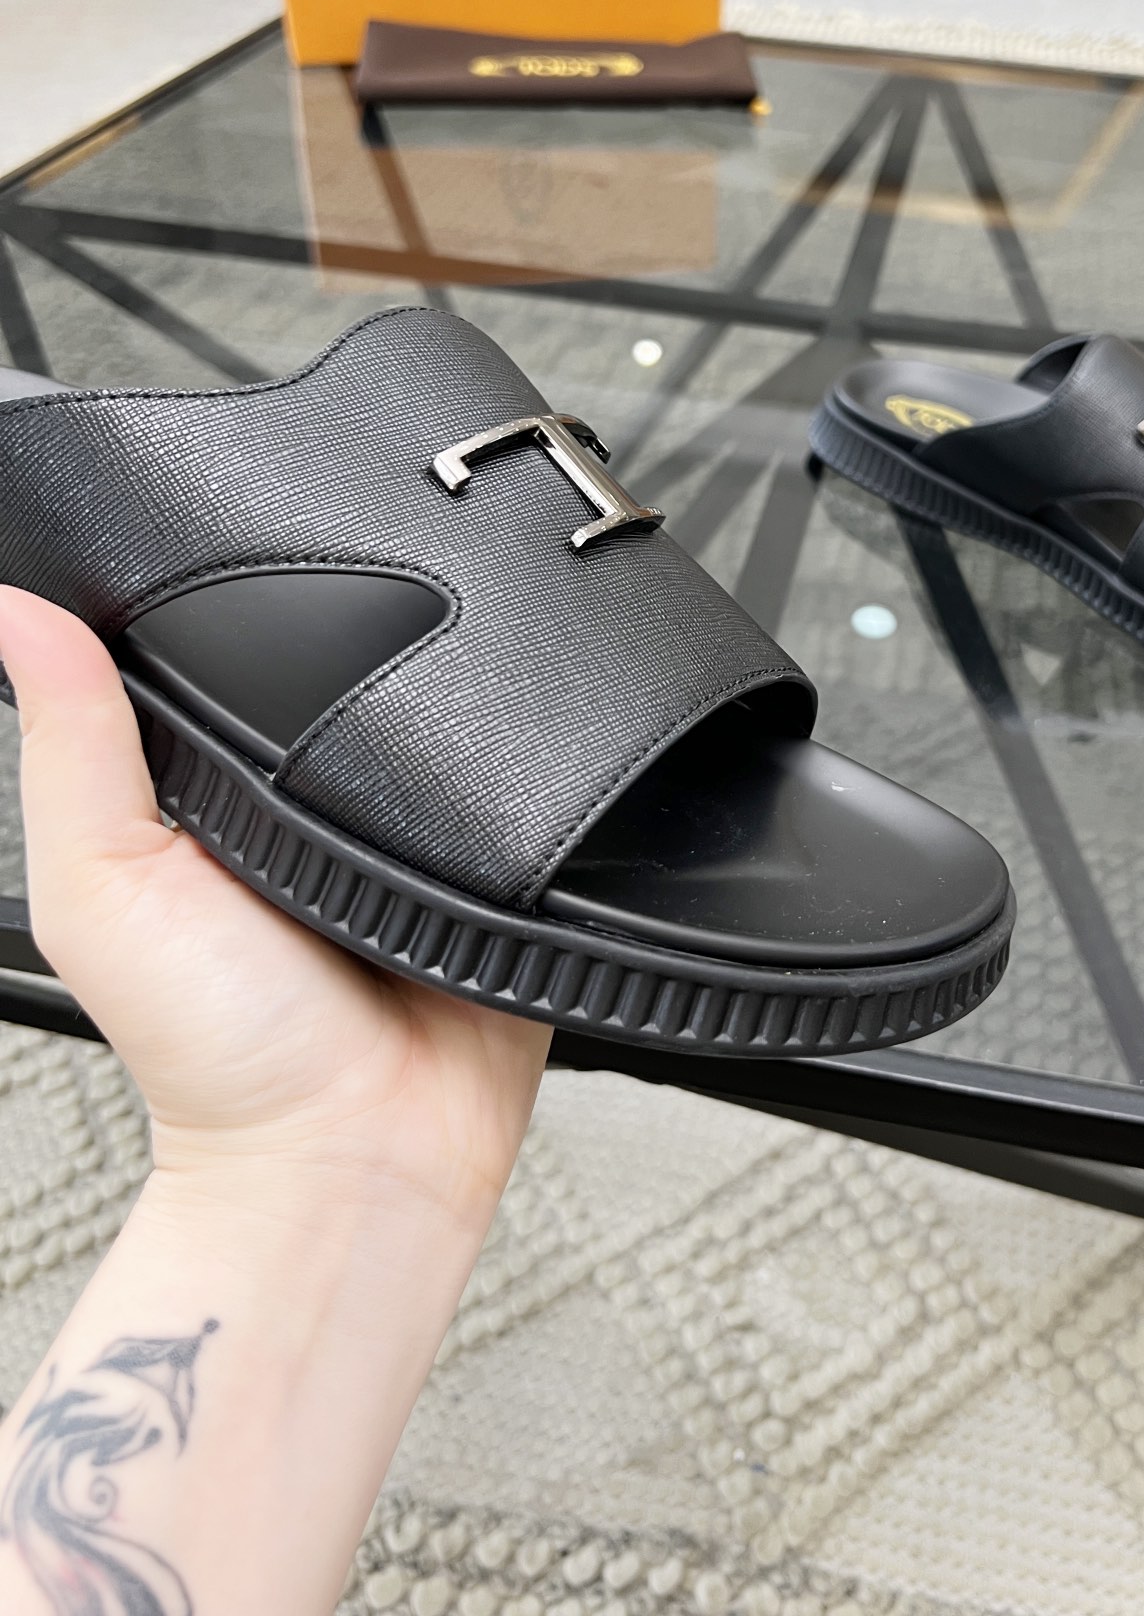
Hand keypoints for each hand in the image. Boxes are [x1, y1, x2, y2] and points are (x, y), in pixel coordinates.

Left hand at [0, 587, 549, 1230]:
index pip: (228, 655)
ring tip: (418, 752)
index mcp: (221, 788)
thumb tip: (13, 612)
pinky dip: (528, 769)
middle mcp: (319, 799)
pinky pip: (535, 782)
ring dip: (451, 706)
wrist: (358, 1154)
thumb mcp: (105, 886)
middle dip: (359, 647)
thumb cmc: (219, 1053)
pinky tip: (501, 767)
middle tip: (347, 662)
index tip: (236, 546)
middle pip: (351, 671)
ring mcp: (415, 826)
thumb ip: (70, 751)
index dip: (229, 601)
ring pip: (453, 712)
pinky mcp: (504, 855)